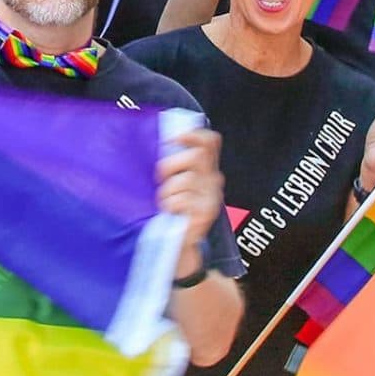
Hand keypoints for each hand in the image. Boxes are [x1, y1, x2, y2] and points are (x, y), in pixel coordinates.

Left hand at [156, 127, 223, 242]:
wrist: (181, 240)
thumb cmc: (175, 208)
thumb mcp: (178, 181)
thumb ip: (176, 163)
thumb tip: (162, 144)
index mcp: (207, 168)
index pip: (210, 141)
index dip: (193, 135)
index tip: (172, 139)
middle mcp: (213, 179)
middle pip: (195, 156)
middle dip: (170, 165)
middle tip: (161, 179)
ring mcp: (211, 196)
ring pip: (185, 179)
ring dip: (167, 191)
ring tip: (167, 201)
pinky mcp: (206, 212)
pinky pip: (181, 200)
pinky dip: (170, 205)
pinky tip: (172, 211)